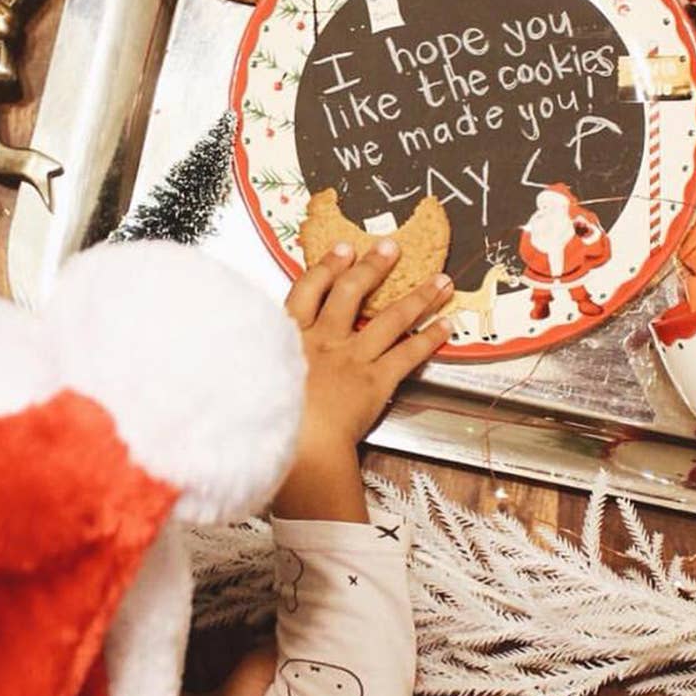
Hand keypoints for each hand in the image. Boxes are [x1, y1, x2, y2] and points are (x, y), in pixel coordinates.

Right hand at [274, 240, 453, 521]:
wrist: (292, 448)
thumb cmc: (264, 420)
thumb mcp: (249, 377)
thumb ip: (259, 358)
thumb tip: (252, 348)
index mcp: (288, 337)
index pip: (307, 290)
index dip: (327, 266)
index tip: (342, 249)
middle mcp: (323, 340)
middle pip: (351, 292)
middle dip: (373, 267)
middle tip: (392, 247)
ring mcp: (352, 358)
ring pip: (390, 318)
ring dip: (418, 297)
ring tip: (440, 281)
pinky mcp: (376, 381)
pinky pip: (408, 354)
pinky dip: (430, 339)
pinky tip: (447, 325)